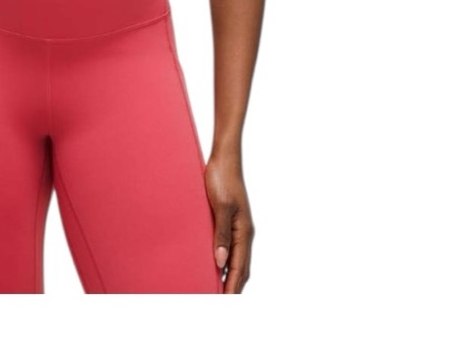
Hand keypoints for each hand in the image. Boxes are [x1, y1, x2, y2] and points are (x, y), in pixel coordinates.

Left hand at [204, 155, 253, 292]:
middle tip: (220, 302)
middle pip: (240, 267)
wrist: (224, 157)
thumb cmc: (223, 178)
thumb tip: (221, 262)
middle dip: (232, 285)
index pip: (239, 268)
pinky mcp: (229, 218)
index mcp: (243, 232)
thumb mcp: (220, 206)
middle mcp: (242, 232)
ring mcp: (237, 225)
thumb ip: (221, 234)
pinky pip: (229, 245)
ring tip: (218, 288)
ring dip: (229, 274)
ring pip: (236, 257)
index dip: (232, 286)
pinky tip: (215, 261)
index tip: (224, 302)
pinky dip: (224, 259)